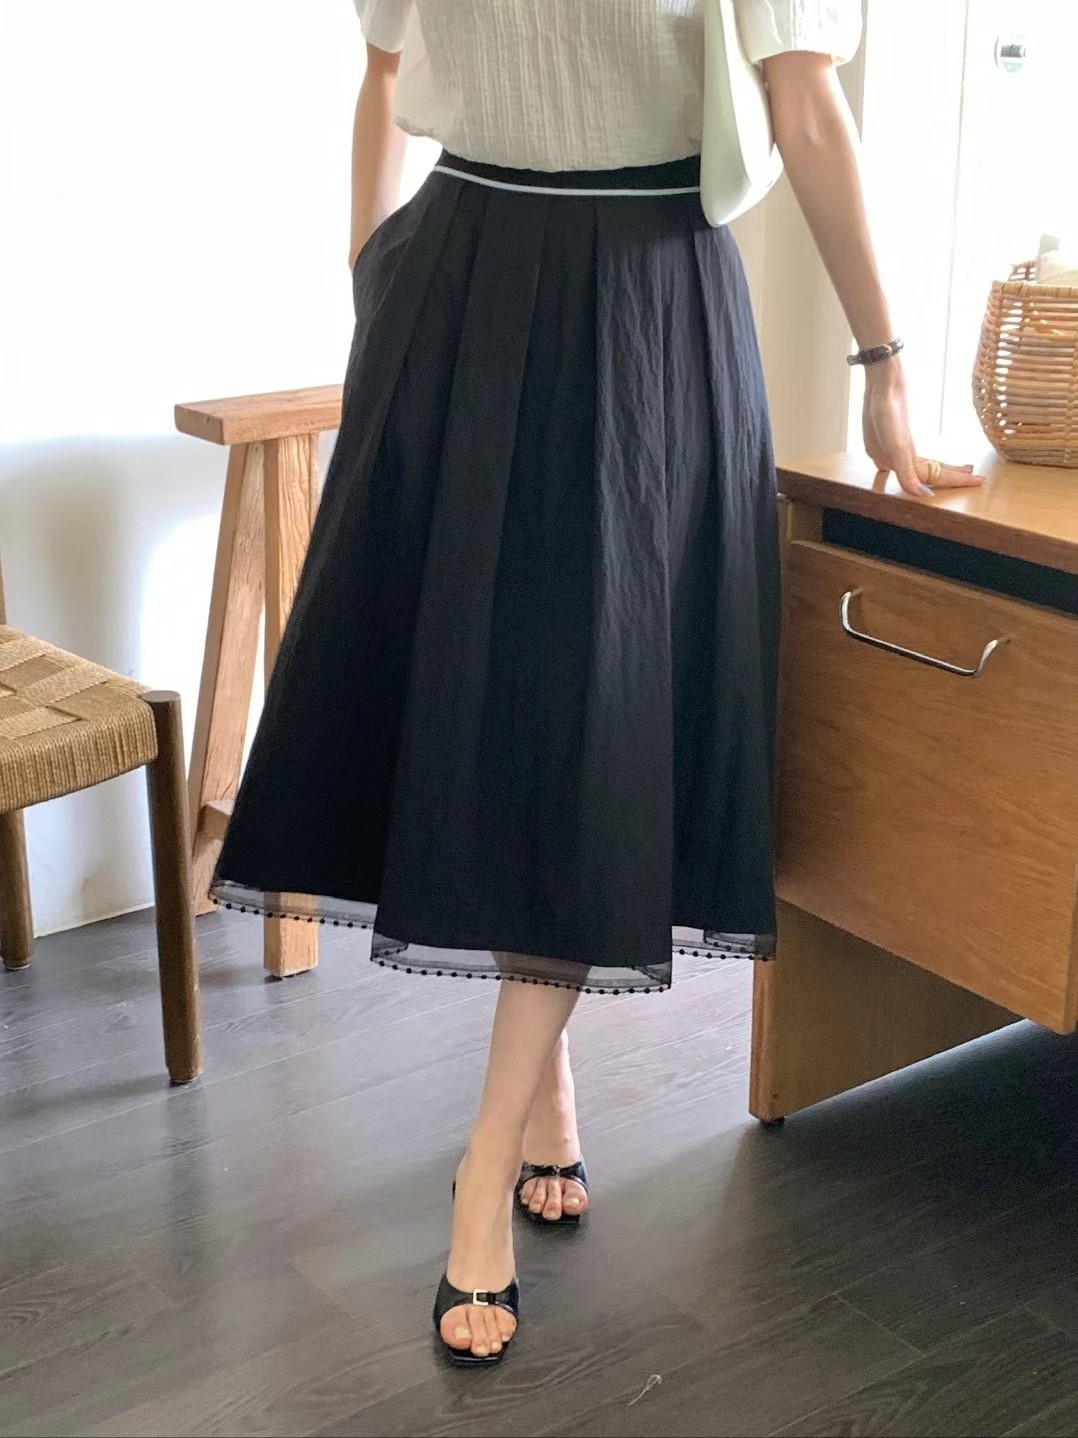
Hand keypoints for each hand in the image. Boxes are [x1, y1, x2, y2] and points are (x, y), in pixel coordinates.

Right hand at [862, 362, 983, 496]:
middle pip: (928, 474)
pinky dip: (933, 460)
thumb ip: (907, 474)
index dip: (952, 481)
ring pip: (925, 465)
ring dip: (945, 468)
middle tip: (976, 477)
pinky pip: (919, 455)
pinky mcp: (897, 433)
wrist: (881, 379)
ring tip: (965, 468)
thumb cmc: (885, 409)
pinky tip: (937, 460)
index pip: (927, 480)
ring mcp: (893, 446)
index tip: (976, 482)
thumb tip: (923, 495)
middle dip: (952, 476)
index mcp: (892, 462)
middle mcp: (891, 458)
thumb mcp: (896, 446)